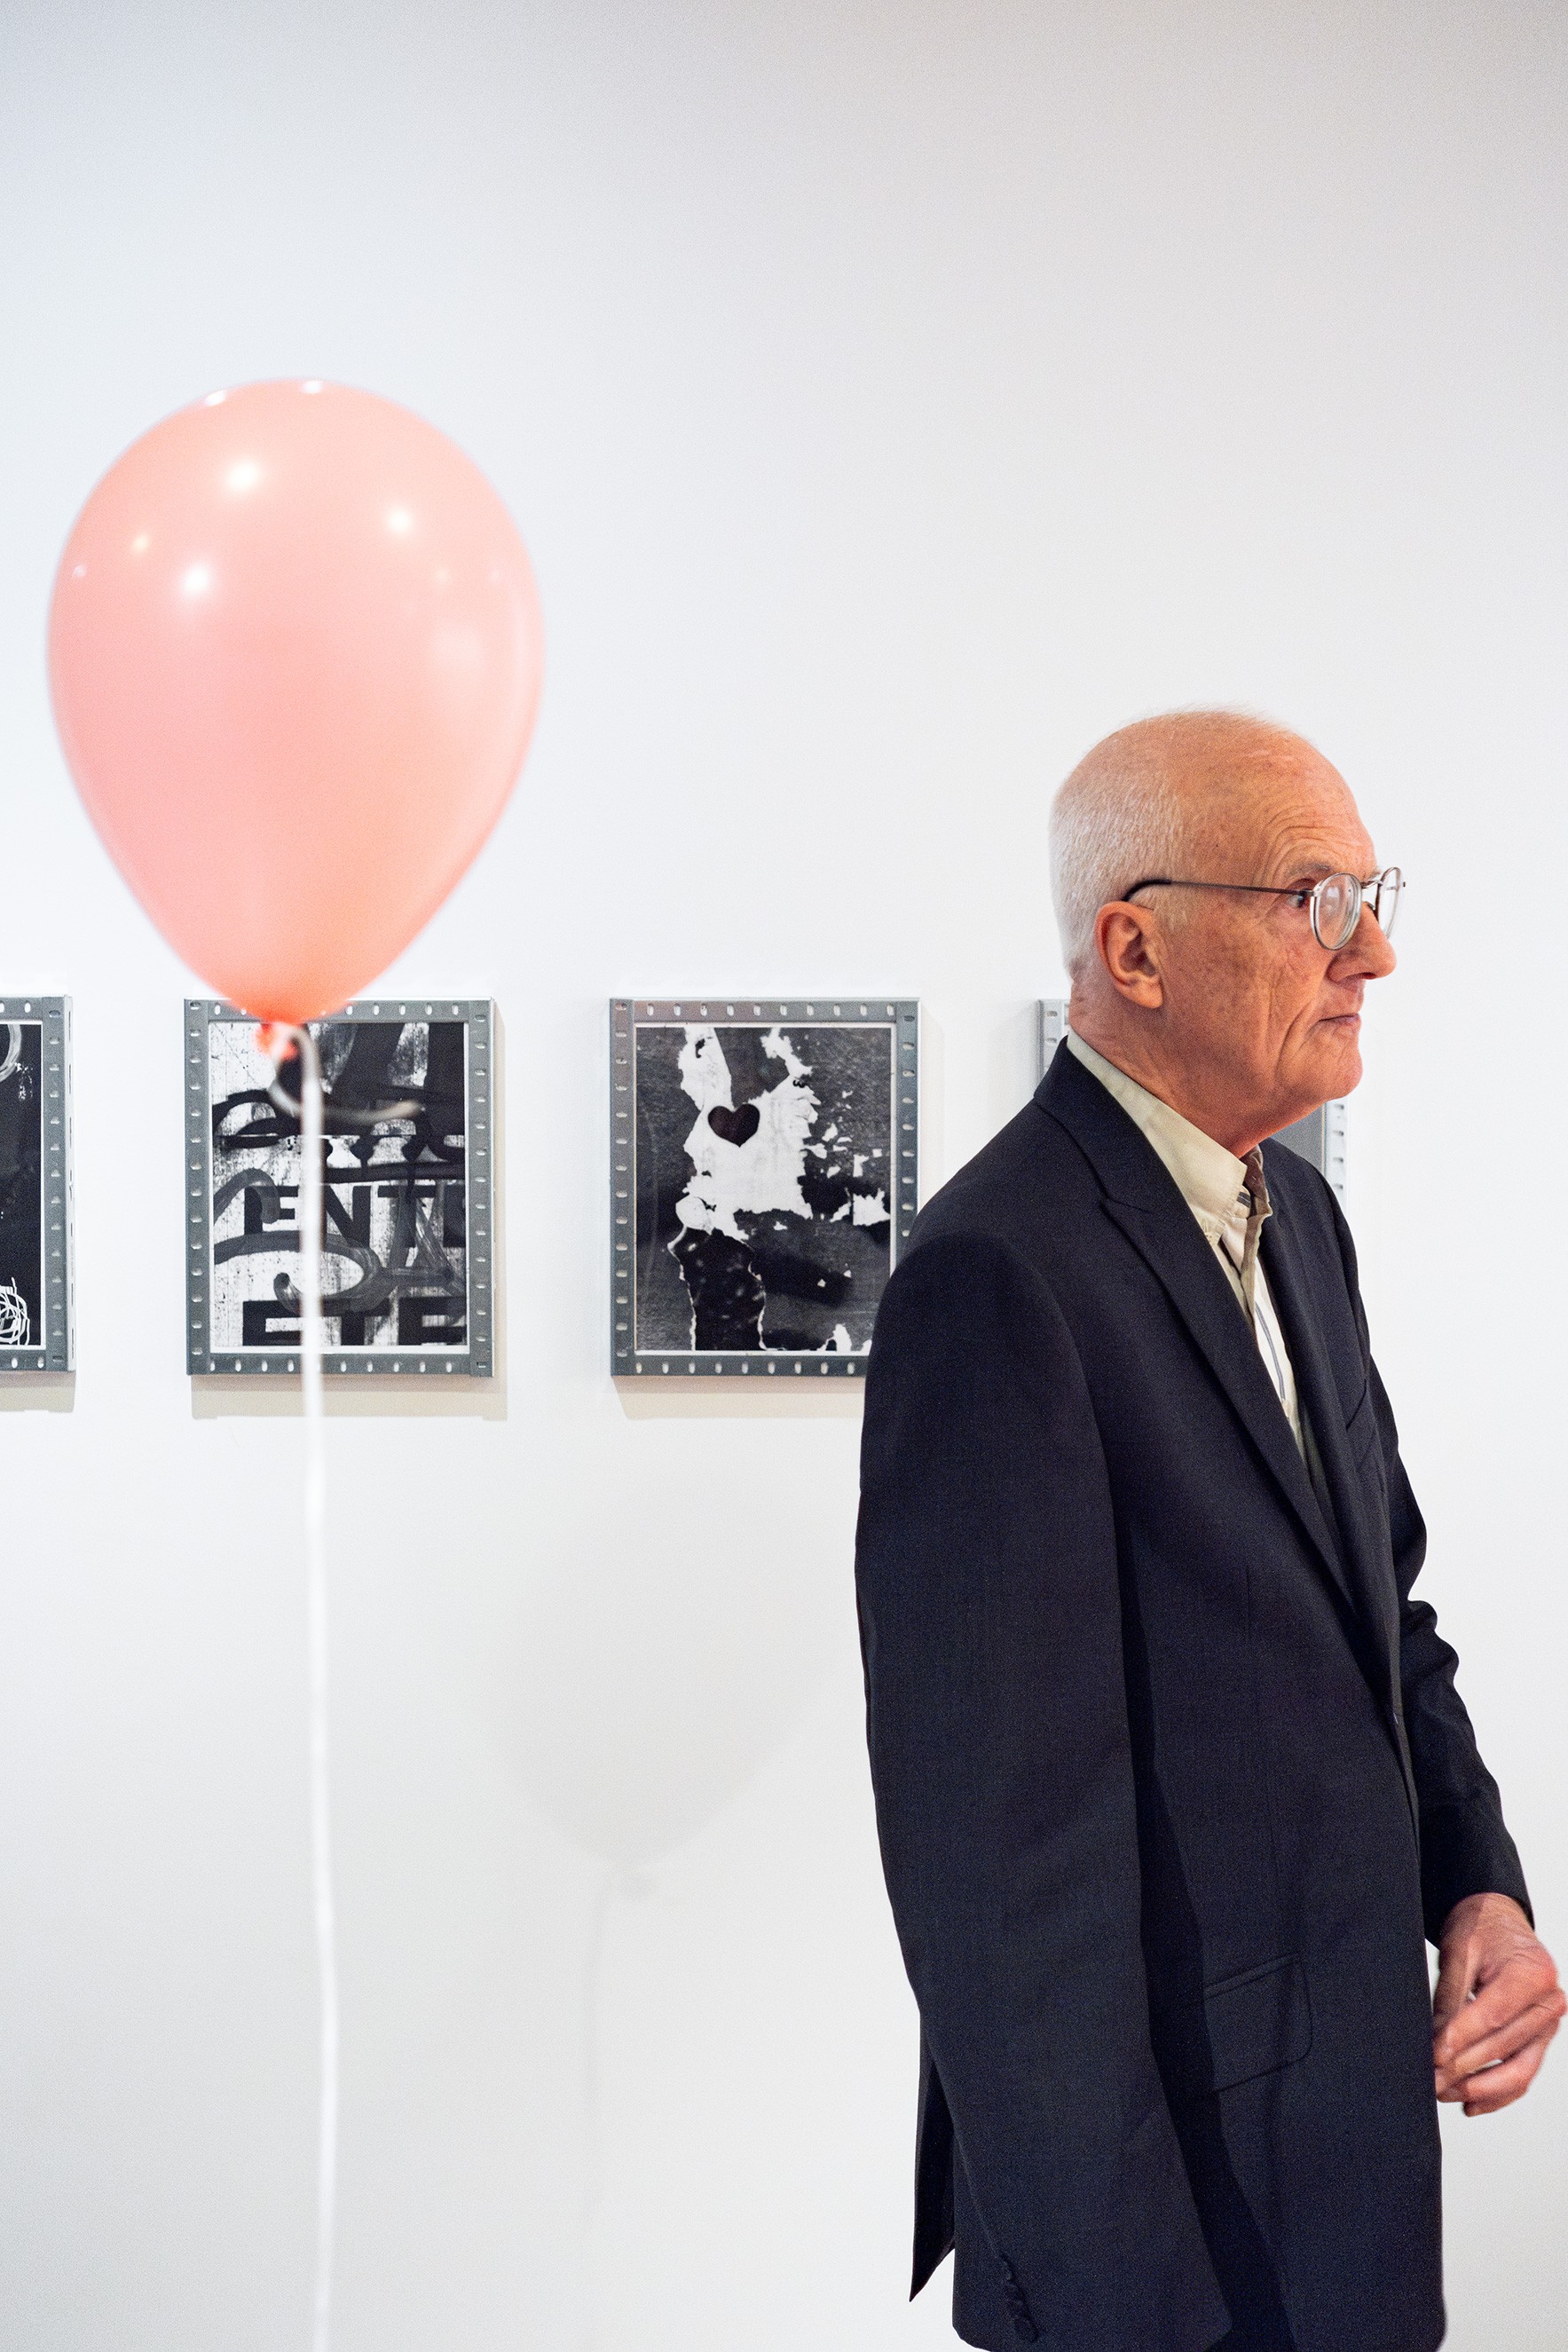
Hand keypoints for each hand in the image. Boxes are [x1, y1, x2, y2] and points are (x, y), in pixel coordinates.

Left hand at [1432, 1893, 1565, 2115]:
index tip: (1433, 2057)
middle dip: (1463, 2068)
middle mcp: (1549, 2002)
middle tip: (1430, 2080)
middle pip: (1502, 2045)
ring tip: (1445, 2094)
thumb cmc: (1481, 1929)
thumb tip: (1434, 2042)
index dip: (1460, 2040)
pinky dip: (1497, 2093)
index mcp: (1532, 1973)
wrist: (1499, 1921)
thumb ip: (1450, 1998)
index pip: (1491, 2016)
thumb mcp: (1459, 1952)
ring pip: (1518, 2070)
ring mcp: (1549, 2024)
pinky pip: (1523, 2074)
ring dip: (1479, 2088)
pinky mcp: (1540, 2039)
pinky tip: (1469, 2103)